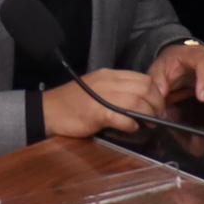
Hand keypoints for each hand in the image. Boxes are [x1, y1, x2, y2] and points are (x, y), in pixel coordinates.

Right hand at [41, 70, 160, 138]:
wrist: (47, 111)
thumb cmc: (72, 103)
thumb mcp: (97, 89)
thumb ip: (118, 91)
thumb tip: (144, 102)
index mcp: (109, 75)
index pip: (144, 78)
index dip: (156, 93)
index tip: (157, 106)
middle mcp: (108, 82)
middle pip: (146, 88)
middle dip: (157, 104)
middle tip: (156, 117)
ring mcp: (103, 96)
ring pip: (139, 101)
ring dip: (148, 115)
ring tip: (146, 124)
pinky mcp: (98, 113)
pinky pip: (125, 117)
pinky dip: (132, 125)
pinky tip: (130, 128)